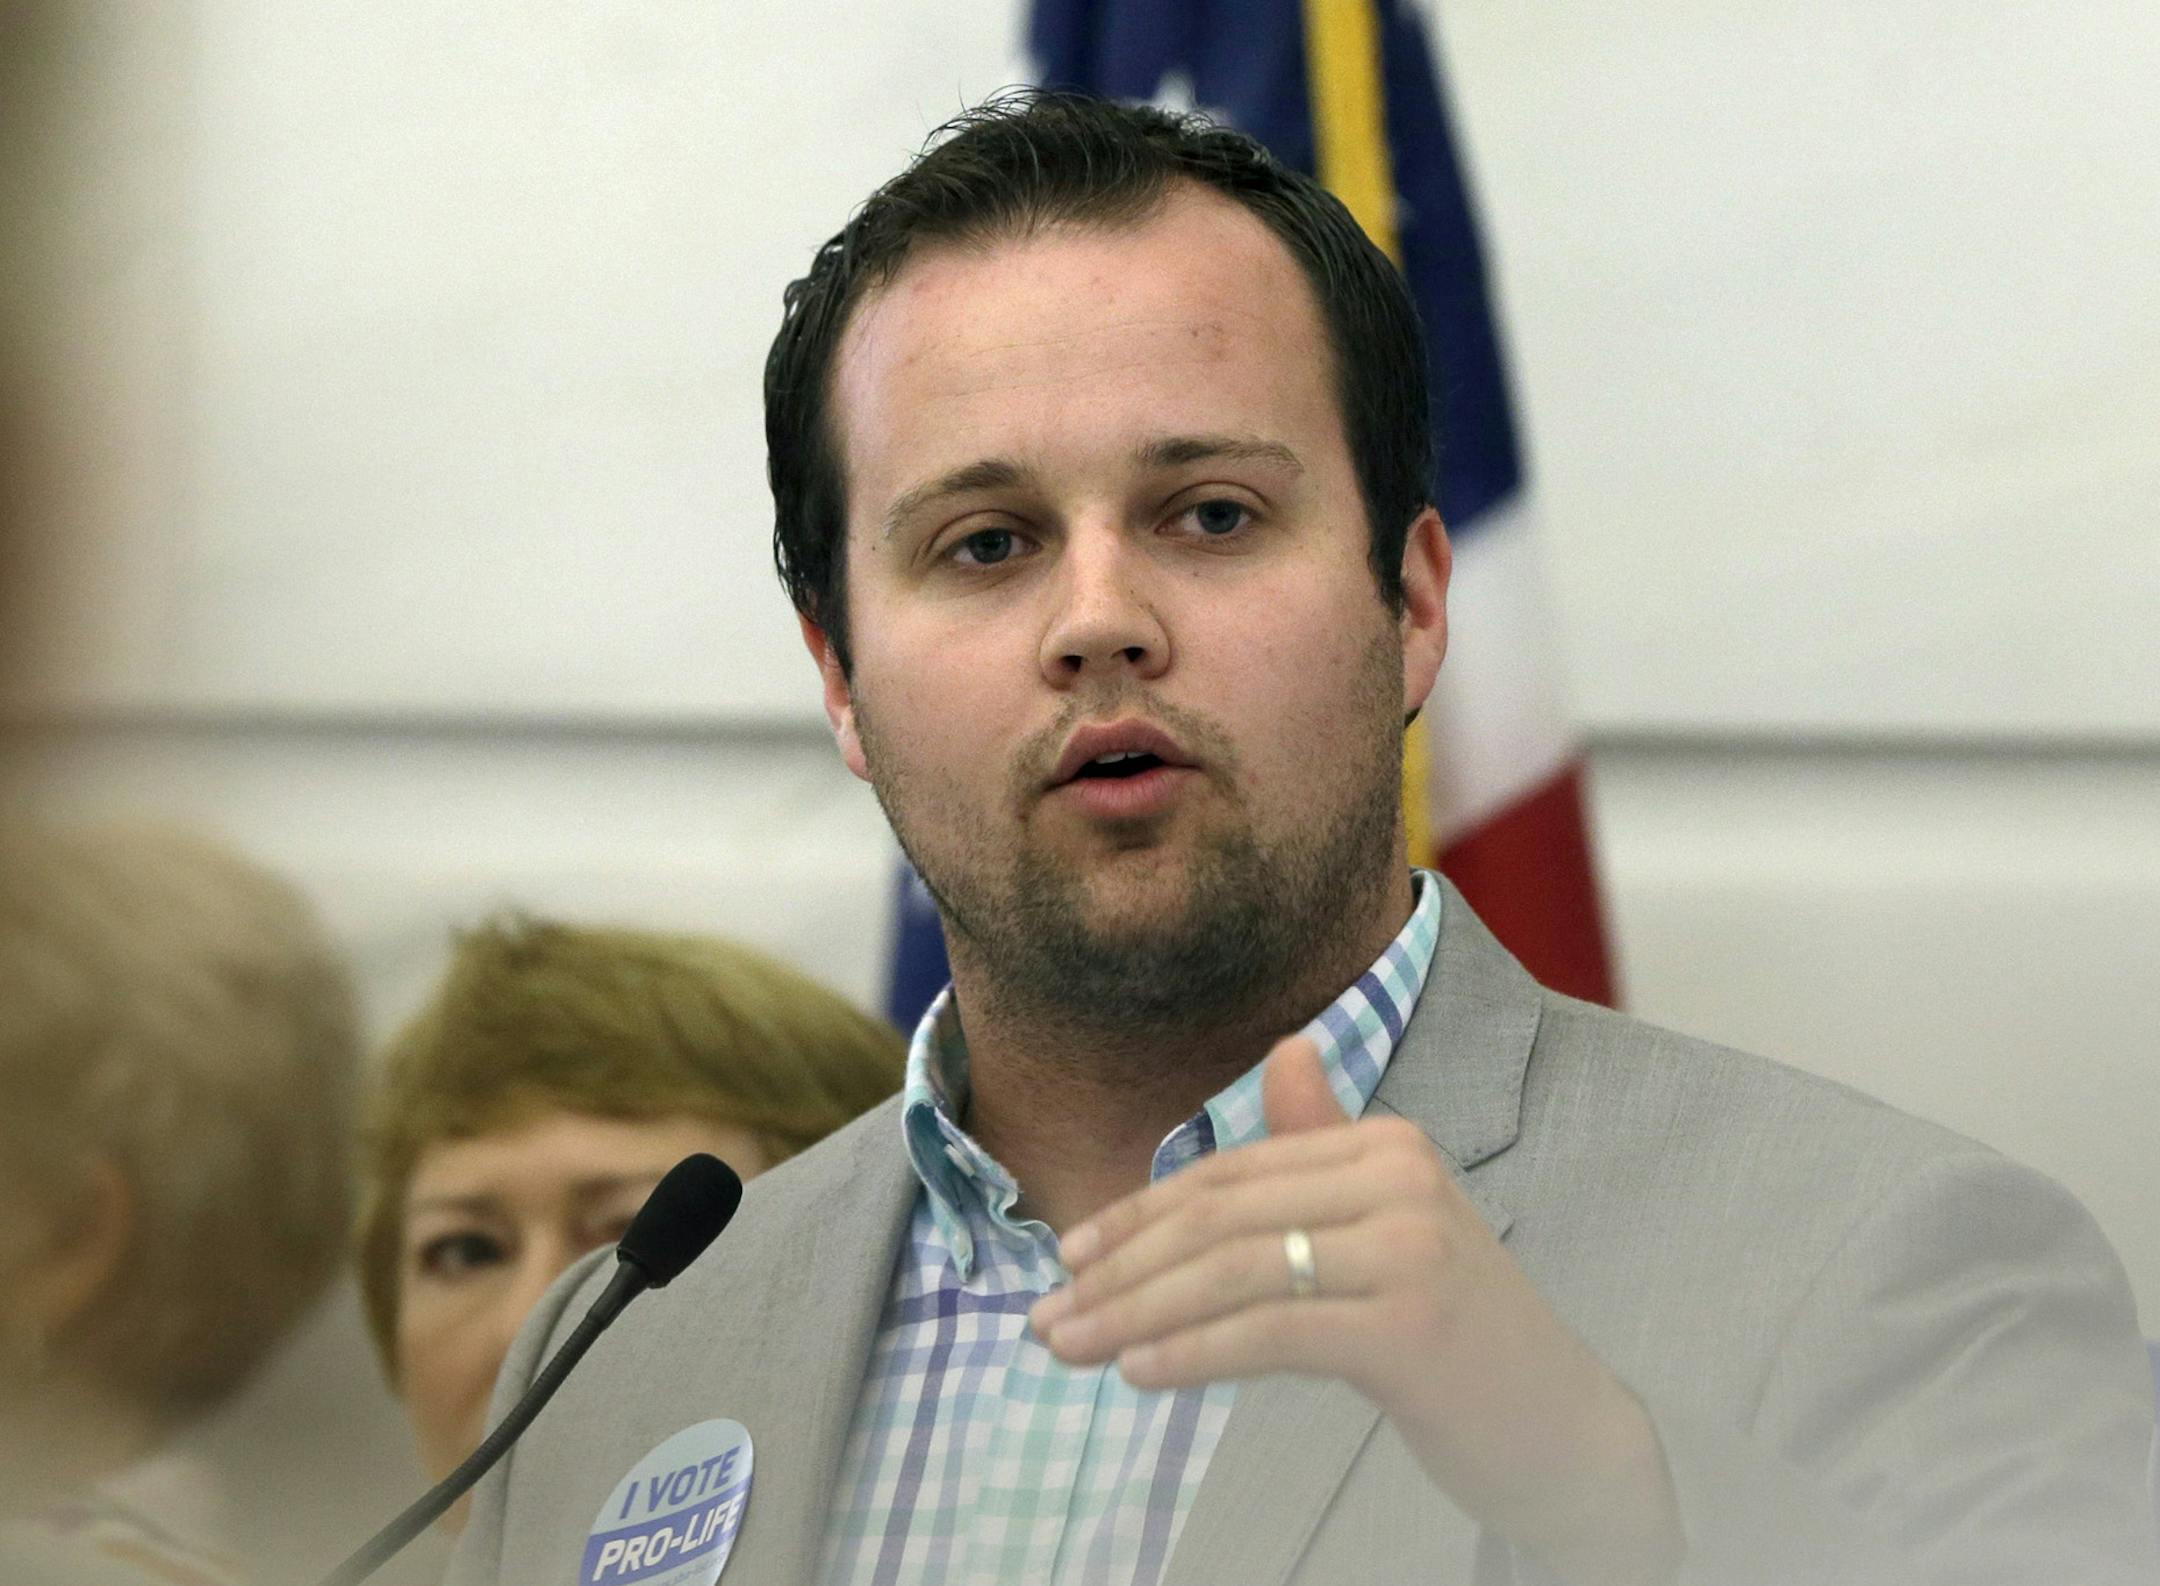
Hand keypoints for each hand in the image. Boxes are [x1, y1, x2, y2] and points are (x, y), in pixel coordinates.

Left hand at [1028, 1033, 1682, 1585]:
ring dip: (1132, 1313)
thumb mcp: (1389, 1228)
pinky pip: (1271, 1332)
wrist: (1563, 1429)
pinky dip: (1192, 1352)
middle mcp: (1401, 1177)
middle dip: (1118, 1268)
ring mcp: (1410, 1248)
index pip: (1230, 1174)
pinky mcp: (1411, 1325)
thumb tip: (1287, 1048)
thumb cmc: (1458, 1332)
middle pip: (1221, 1216)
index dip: (1137, 1214)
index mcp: (1387, 1144)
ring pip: (1233, 1272)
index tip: (1068, 1257)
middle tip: (1045, 1317)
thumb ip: (1327, 1146)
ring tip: (1068, 1347)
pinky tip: (1137, 1373)